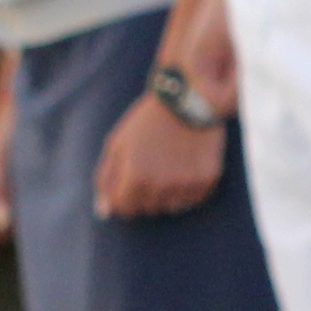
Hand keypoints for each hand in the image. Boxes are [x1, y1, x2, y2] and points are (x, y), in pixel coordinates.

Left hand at [90, 92, 226, 217]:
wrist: (188, 98)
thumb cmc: (147, 122)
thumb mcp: (117, 143)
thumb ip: (105, 179)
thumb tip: (103, 212)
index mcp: (135, 176)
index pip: (123, 208)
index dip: (123, 194)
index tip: (130, 178)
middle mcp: (161, 184)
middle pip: (147, 209)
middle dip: (144, 193)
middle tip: (152, 166)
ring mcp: (186, 184)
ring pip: (170, 207)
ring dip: (166, 193)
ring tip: (169, 166)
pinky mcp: (207, 180)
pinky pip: (193, 200)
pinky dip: (187, 189)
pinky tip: (185, 167)